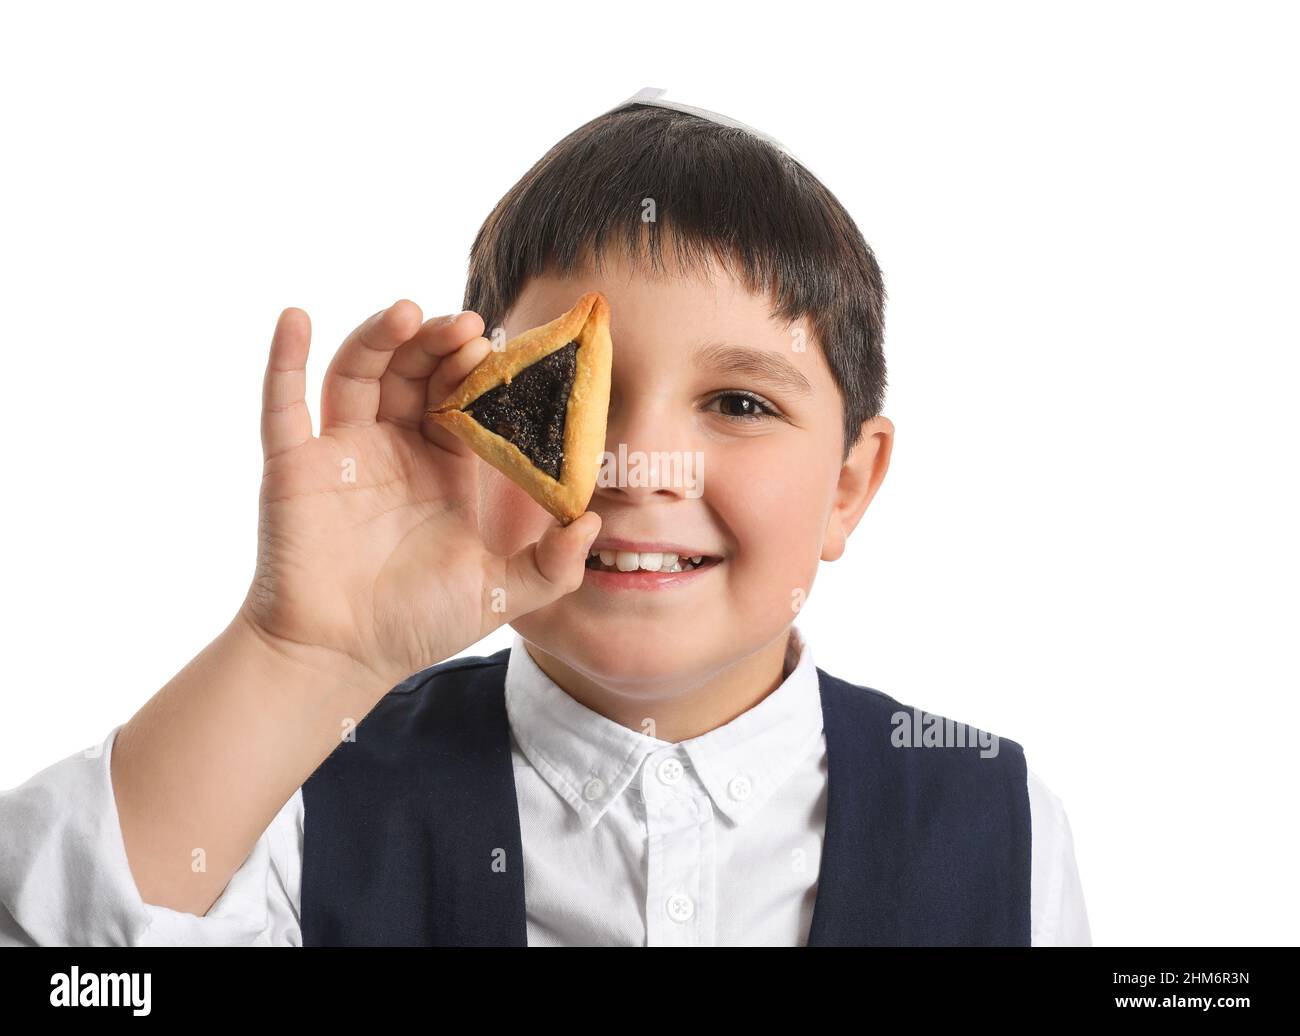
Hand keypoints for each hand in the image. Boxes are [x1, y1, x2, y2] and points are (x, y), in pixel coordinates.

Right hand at [237, 301, 600, 692]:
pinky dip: (285, 358)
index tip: (502, 347)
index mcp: (440, 466)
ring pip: (357, 373)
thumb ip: (552, 565)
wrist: (341, 658)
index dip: (478, 371)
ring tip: (410, 312)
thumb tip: (593, 523)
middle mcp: (391, 448)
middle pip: (412, 372)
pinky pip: (282, 403)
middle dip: (439, 344)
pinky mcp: (293, 466)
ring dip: (379, 336)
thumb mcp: (500, 593)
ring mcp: (339, 451)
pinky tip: (295, 315)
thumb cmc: (415, 624)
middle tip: (469, 327)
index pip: (461, 398)